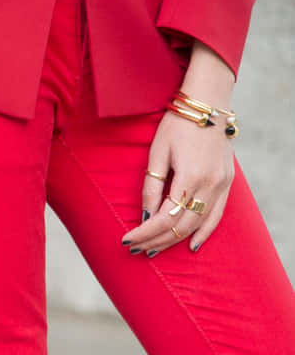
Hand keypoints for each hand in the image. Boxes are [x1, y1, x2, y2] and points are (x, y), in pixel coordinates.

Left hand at [121, 40, 235, 256]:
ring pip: (197, 225)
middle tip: (135, 249)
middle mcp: (209, 185)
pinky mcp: (227, 183)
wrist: (207, 105)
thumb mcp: (157, 154)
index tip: (127, 240)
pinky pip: (217, 216)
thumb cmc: (177, 125)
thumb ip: (152, 187)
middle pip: (180, 226)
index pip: (164, 217)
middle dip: (155, 240)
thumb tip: (146, 216)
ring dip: (174, 240)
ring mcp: (221, 185)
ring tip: (153, 250)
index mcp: (189, 177)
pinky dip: (204, 233)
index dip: (144, 232)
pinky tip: (191, 245)